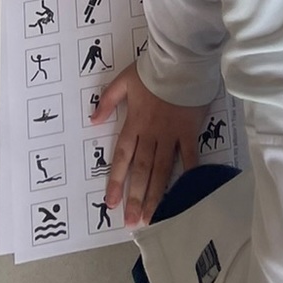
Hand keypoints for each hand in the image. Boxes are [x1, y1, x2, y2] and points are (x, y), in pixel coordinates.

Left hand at [91, 64, 202, 226]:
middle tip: (131, 223)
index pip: (123, 156)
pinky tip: (187, 192)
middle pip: (141, 169)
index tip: (111, 203)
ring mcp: (171, 134)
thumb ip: (107, 100)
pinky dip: (189, 173)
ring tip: (150, 217)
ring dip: (155, 194)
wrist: (180, 60)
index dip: (117, 180)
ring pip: (161, 169)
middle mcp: (151, 133)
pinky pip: (189, 155)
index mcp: (134, 122)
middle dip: (135, 196)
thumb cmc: (151, 70)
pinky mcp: (189, 130)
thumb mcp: (123, 81)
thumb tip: (92, 121)